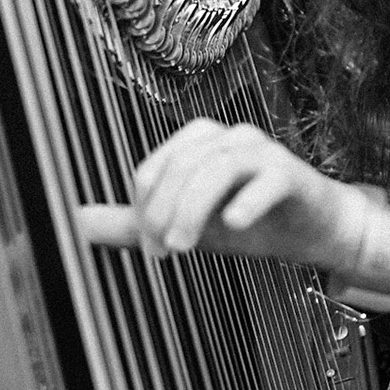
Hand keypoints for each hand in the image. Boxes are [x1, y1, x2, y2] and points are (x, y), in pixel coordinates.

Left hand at [77, 119, 368, 272]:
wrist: (314, 231)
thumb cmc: (249, 222)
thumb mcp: (186, 225)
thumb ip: (133, 222)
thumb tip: (75, 222)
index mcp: (197, 142)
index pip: (154, 170)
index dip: (144, 211)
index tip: (151, 250)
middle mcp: (227, 137)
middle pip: (181, 166)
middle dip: (164, 212)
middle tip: (164, 252)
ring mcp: (262, 152)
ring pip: (216, 168)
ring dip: (194, 209)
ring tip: (186, 246)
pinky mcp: (292, 174)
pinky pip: (266, 179)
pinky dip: (246, 201)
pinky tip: (235, 226)